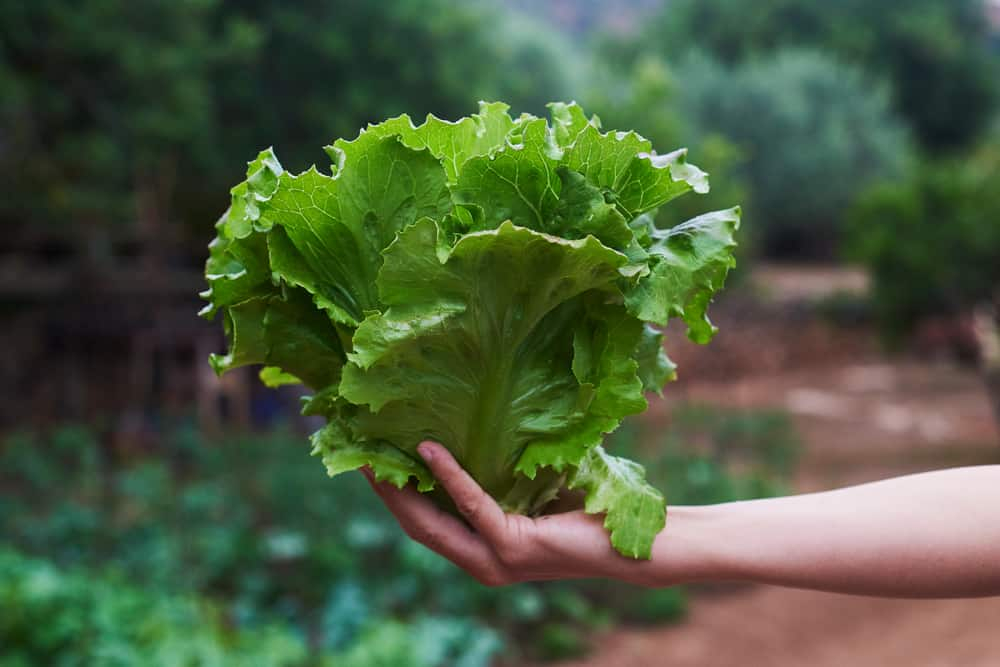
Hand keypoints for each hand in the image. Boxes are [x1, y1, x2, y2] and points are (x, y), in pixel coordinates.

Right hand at [362, 441, 649, 585]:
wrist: (629, 541)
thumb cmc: (583, 509)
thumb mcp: (527, 489)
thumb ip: (496, 473)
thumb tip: (466, 420)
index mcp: (481, 551)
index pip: (424, 524)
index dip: (393, 495)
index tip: (370, 459)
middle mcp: (481, 562)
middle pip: (416, 525)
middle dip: (384, 491)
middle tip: (359, 453)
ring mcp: (494, 560)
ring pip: (431, 522)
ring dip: (402, 485)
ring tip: (379, 451)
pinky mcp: (512, 548)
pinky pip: (471, 504)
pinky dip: (448, 474)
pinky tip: (431, 448)